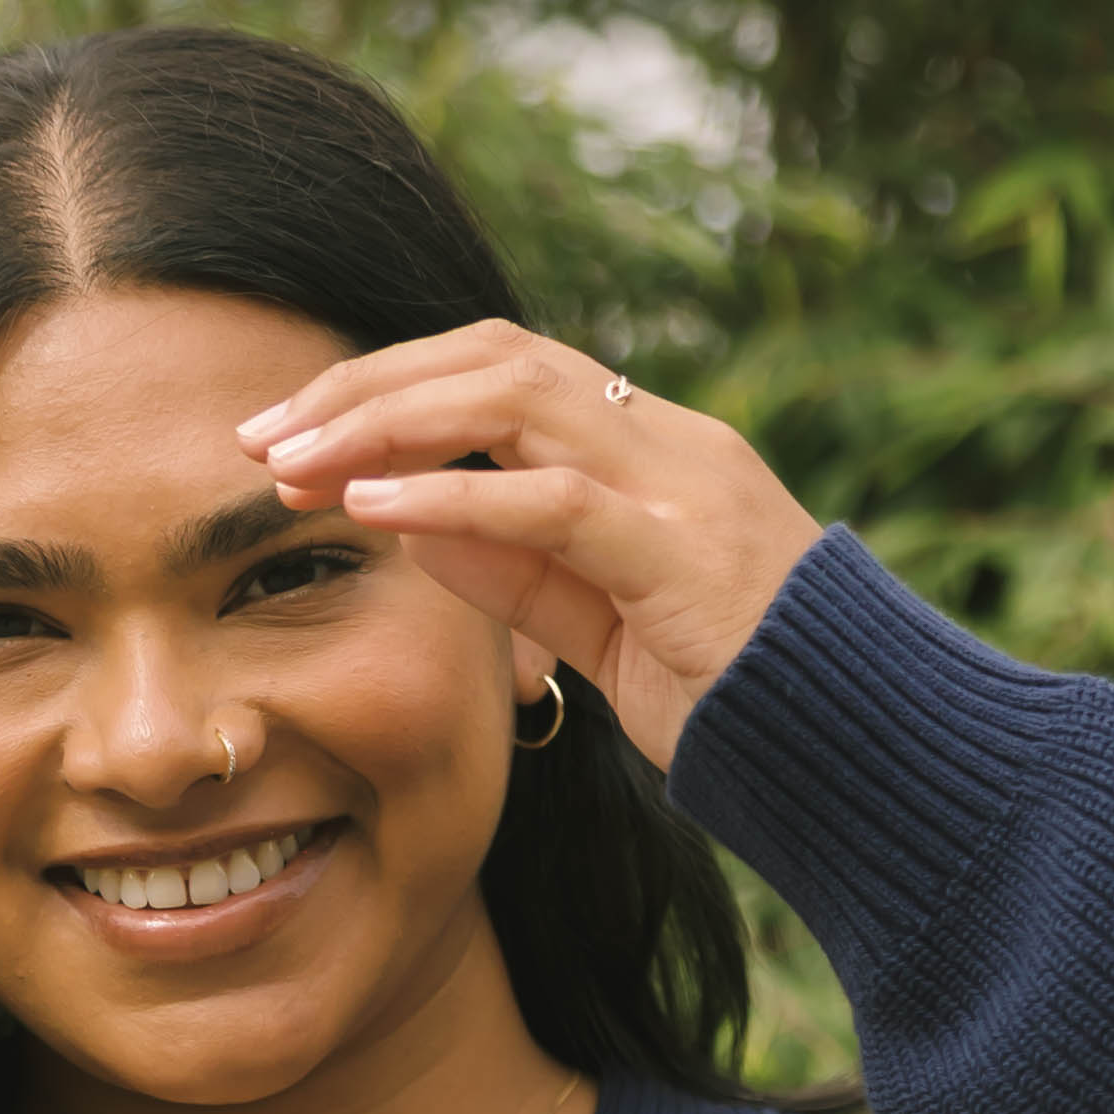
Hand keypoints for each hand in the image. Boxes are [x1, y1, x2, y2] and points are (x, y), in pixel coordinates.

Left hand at [235, 329, 818, 779]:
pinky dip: (451, 498)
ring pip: (515, 402)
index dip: (390, 387)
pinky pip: (552, 505)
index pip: (503, 369)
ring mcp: (680, 490)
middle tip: (260, 436)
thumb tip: (404, 518)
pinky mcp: (681, 557)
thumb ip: (513, 567)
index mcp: (649, 449)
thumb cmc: (729, 696)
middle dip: (365, 388)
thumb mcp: (596, 623)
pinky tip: (370, 510)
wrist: (853, 754)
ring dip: (386, 425)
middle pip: (494, 358)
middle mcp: (667, 444)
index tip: (291, 438)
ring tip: (292, 466)